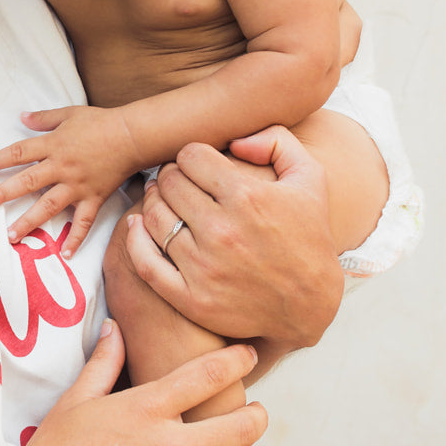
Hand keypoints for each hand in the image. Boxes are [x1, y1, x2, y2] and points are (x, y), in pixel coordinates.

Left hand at [0, 105, 140, 255]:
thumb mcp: (69, 114)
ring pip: (49, 206)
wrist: (132, 136)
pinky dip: (75, 239)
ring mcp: (77, 185)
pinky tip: (65, 254)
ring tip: (11, 236)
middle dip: (3, 194)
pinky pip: (83, 222)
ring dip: (29, 221)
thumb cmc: (100, 122)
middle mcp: (62, 167)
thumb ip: (43, 118)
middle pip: (27, 182)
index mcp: (53, 145)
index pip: (18, 153)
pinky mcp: (94, 198)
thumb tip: (21, 117)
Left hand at [124, 126, 343, 346]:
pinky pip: (145, 262)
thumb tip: (235, 140)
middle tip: (178, 182)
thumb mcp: (311, 179)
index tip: (197, 165)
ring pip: (153, 218)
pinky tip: (138, 227)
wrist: (310, 305)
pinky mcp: (192, 298)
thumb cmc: (309, 238)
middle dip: (172, 176)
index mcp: (248, 198)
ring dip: (154, 203)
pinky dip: (134, 240)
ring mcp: (205, 267)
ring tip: (164, 201)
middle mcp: (223, 231)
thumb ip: (278, 142)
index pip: (191, 157)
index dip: (192, 156)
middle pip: (170, 184)